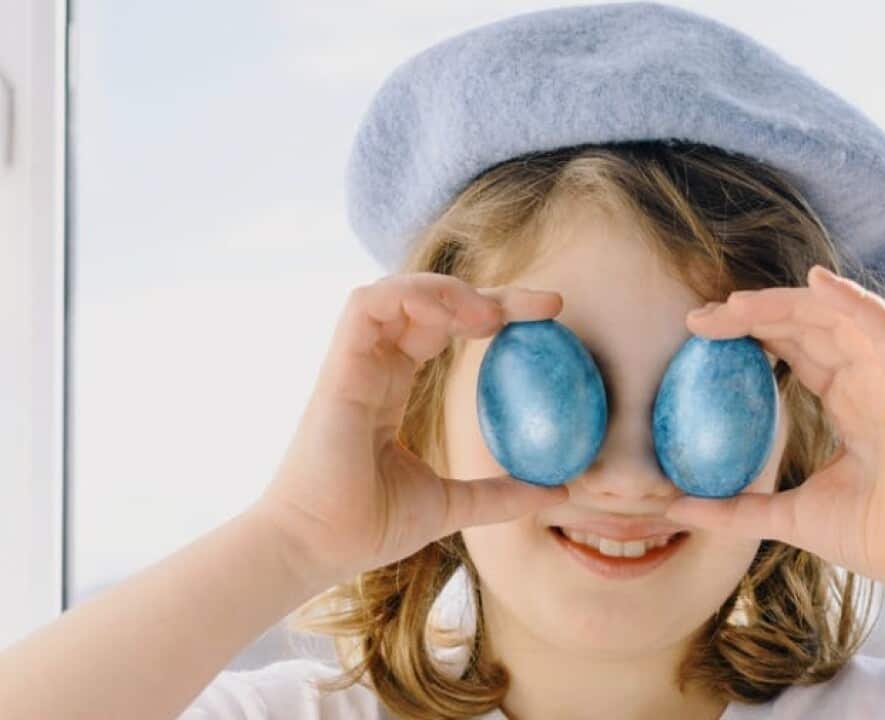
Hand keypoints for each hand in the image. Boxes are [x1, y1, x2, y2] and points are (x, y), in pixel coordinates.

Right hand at [257, 273, 569, 585]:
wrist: (316, 549)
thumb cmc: (367, 528)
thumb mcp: (452, 505)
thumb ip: (501, 494)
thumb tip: (559, 491)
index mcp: (392, 387)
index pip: (447, 328)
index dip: (496, 313)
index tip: (550, 316)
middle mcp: (374, 366)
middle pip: (432, 303)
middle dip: (491, 292)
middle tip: (548, 305)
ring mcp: (353, 363)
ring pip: (397, 291)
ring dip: (451, 289)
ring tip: (496, 316)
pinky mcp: (338, 368)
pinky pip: (366, 305)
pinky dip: (409, 294)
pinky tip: (455, 313)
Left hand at [663, 264, 884, 598]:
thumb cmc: (871, 539)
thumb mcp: (784, 516)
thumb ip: (733, 508)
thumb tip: (674, 506)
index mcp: (848, 404)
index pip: (795, 350)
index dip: (751, 333)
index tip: (700, 334)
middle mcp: (869, 382)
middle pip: (808, 326)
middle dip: (754, 314)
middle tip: (701, 318)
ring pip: (837, 316)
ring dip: (785, 302)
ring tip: (734, 304)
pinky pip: (883, 325)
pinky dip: (851, 298)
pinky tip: (815, 280)